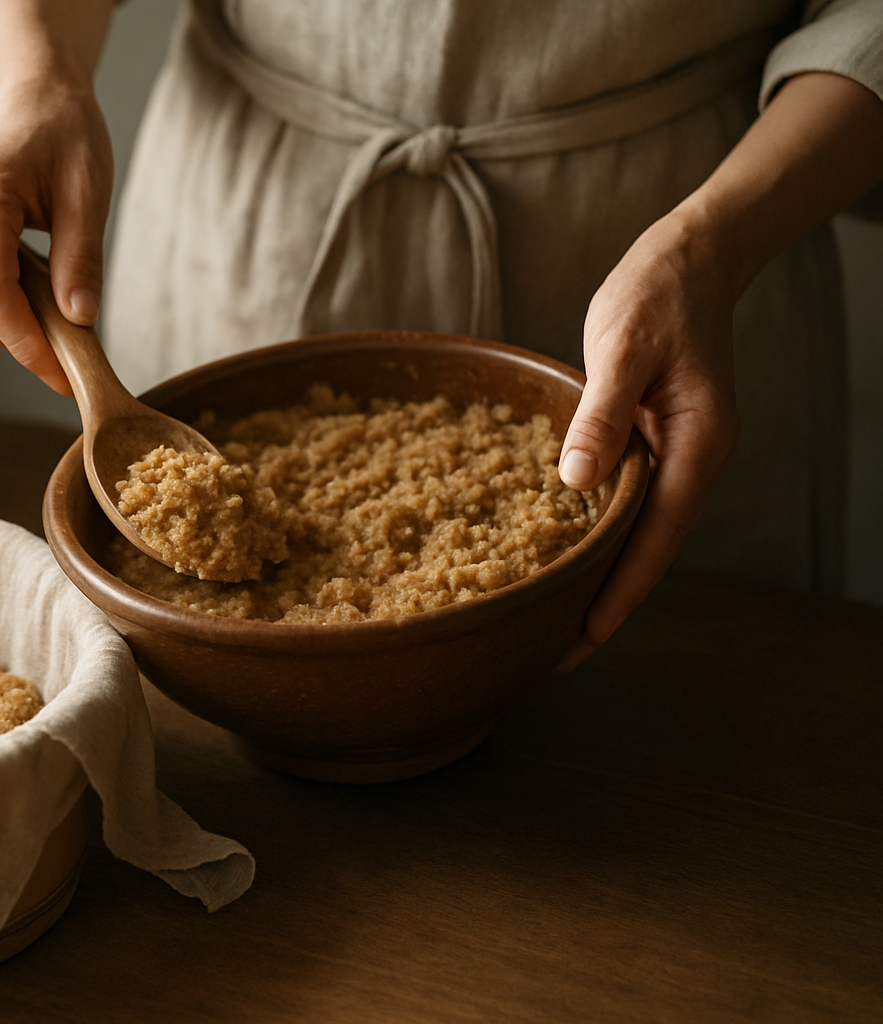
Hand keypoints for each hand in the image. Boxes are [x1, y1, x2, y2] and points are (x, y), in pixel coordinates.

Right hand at [0, 72, 112, 395]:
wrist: (30, 95)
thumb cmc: (60, 129)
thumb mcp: (87, 190)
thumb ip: (81, 258)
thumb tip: (79, 320)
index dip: (25, 343)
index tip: (63, 375)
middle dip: (26, 342)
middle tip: (78, 355)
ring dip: (17, 324)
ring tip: (64, 312)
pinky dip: (8, 305)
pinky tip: (41, 291)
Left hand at [554, 212, 739, 670]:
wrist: (692, 258)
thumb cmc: (657, 295)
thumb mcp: (624, 347)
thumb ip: (601, 413)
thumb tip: (577, 481)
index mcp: (697, 445)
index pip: (655, 540)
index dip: (618, 594)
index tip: (582, 641)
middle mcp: (695, 459)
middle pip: (650, 549)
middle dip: (606, 602)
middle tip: (552, 653)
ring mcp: (679, 452)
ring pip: (640, 530)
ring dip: (603, 574)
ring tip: (554, 620)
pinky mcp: (657, 440)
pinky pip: (631, 502)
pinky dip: (602, 534)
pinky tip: (567, 554)